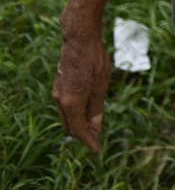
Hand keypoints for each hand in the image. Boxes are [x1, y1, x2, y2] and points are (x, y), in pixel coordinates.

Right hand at [53, 28, 111, 151]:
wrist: (80, 40)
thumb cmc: (94, 60)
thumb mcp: (101, 86)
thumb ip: (97, 108)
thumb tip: (96, 127)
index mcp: (71, 103)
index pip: (78, 130)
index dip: (88, 141)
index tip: (97, 149)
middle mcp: (60, 100)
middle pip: (70, 126)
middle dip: (83, 134)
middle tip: (97, 140)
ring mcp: (58, 92)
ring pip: (68, 116)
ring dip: (79, 124)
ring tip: (94, 128)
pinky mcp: (60, 85)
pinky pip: (66, 106)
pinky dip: (76, 113)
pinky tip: (87, 111)